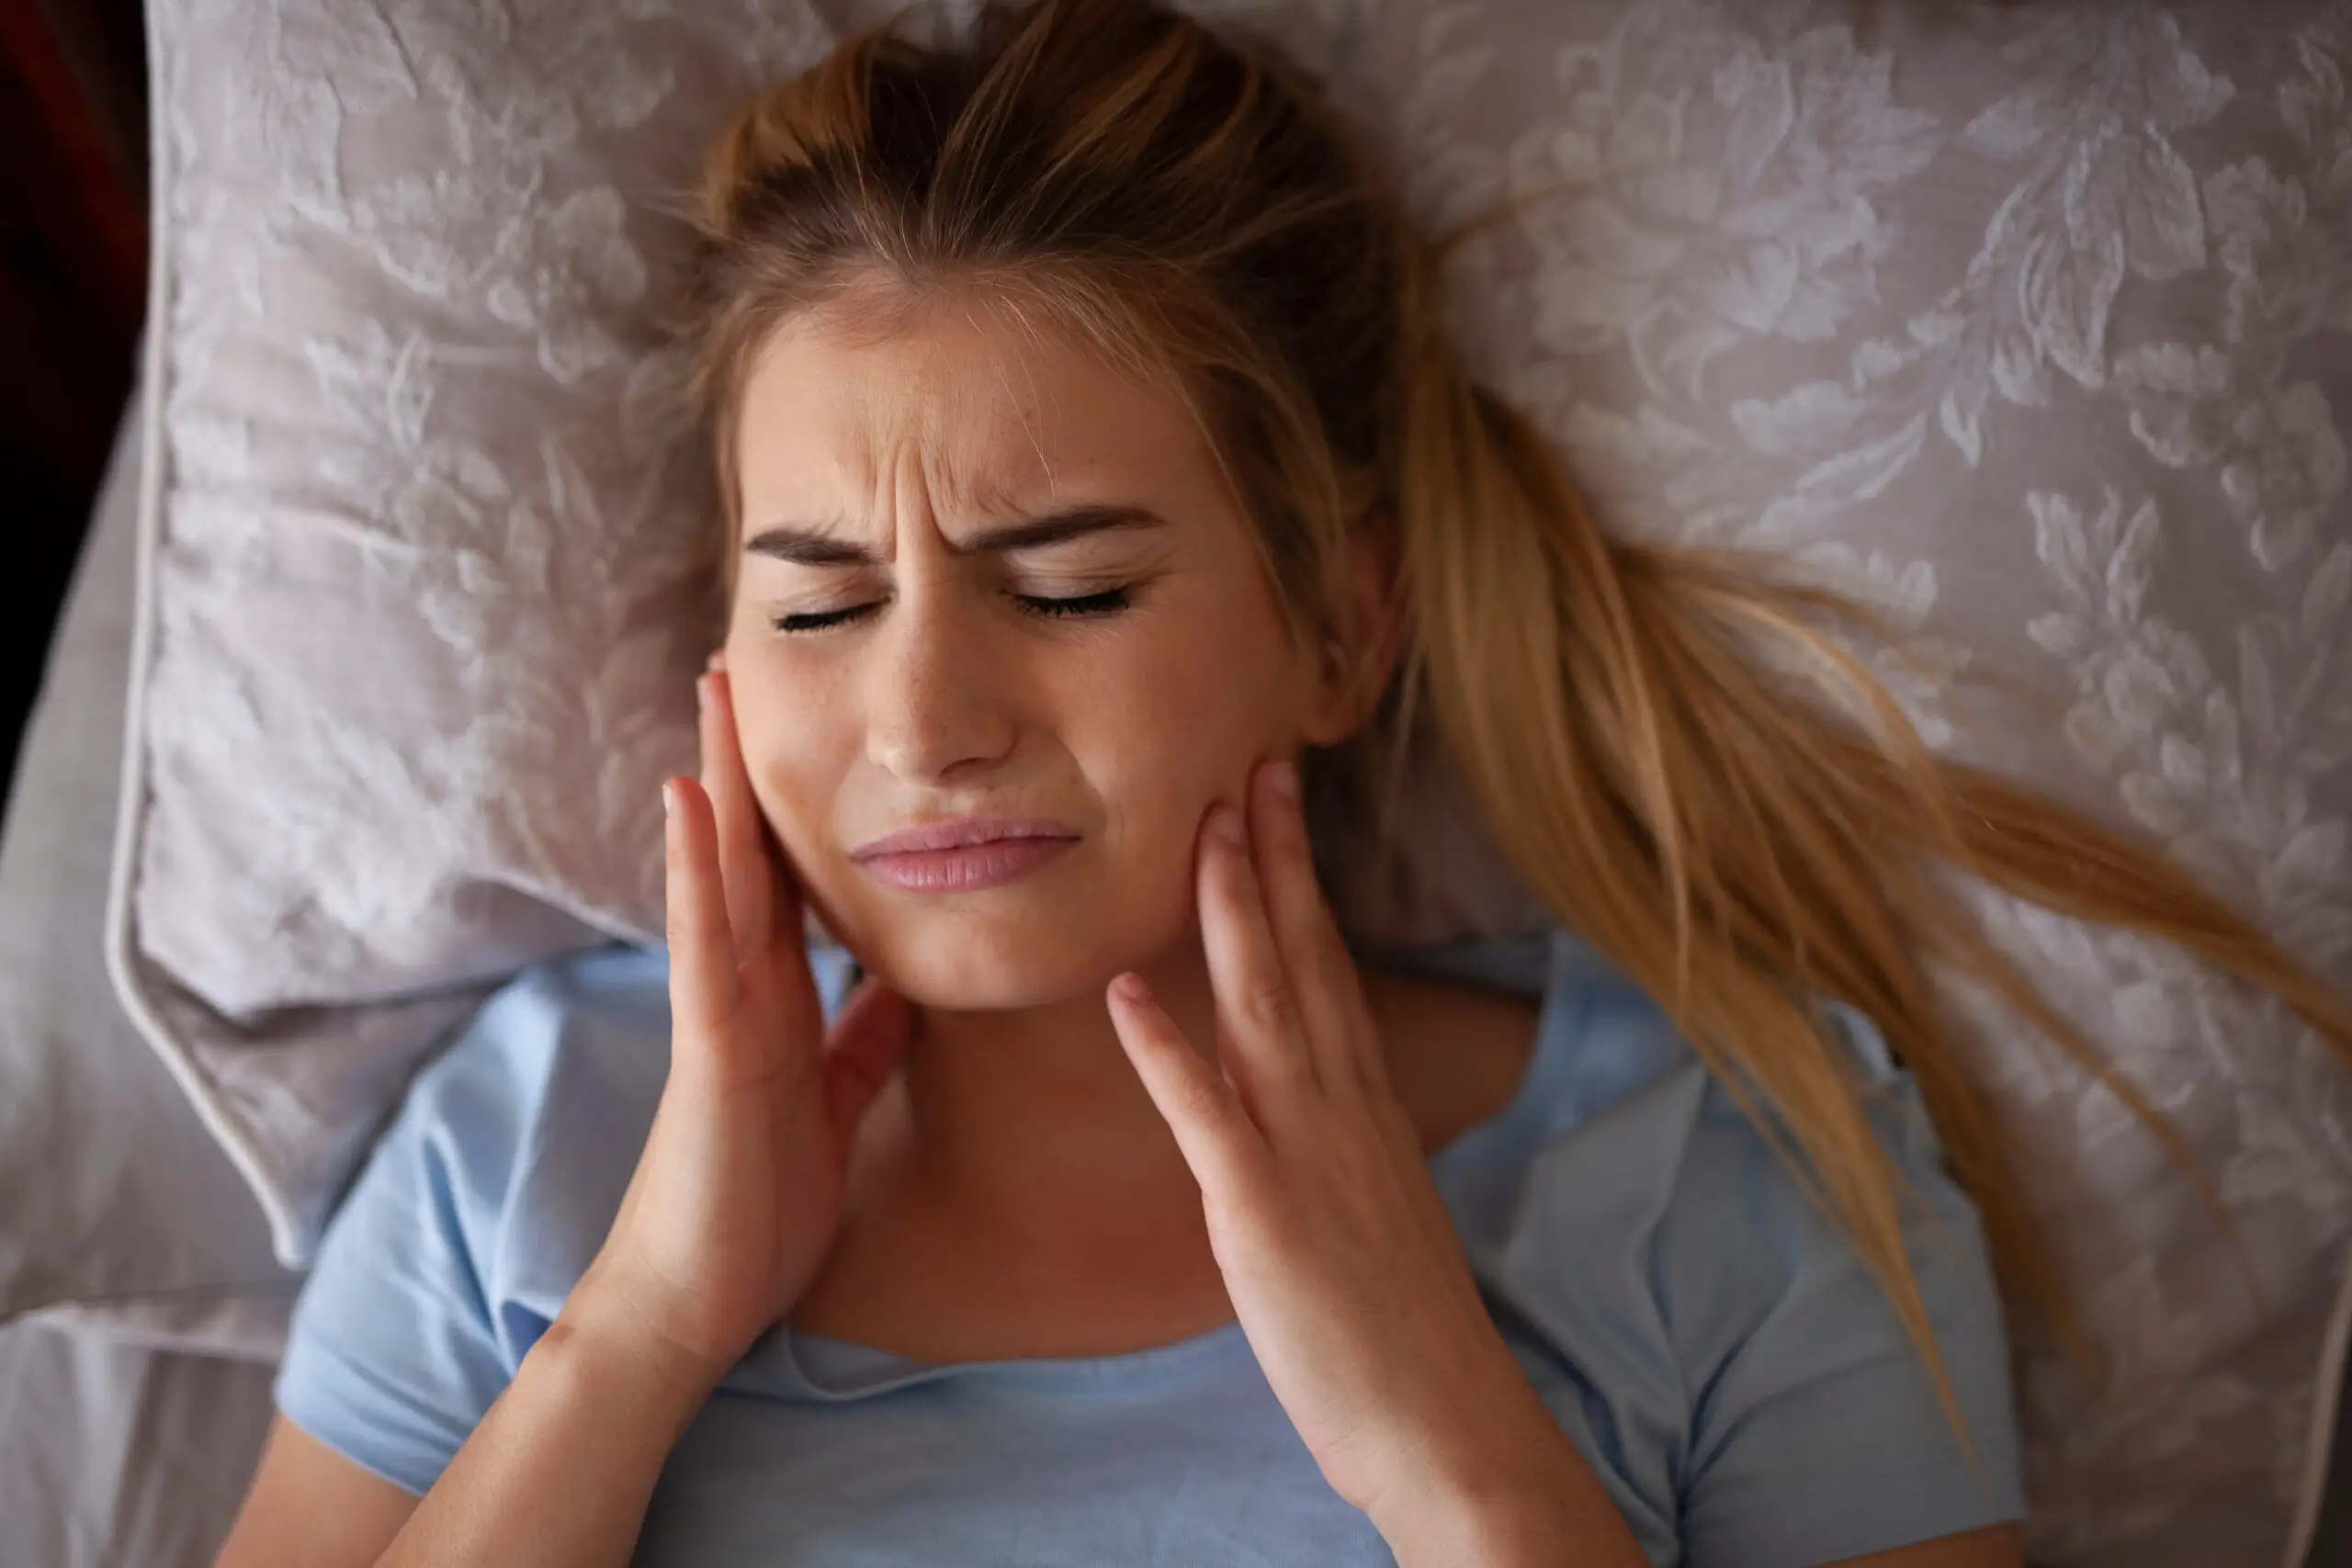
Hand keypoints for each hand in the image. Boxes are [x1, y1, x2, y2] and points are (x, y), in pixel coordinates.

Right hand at [576, 652, 911, 1389]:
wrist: (700, 1297)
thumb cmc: (760, 1206)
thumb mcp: (835, 1105)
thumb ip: (862, 1042)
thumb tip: (904, 987)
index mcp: (778, 1001)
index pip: (788, 881)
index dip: (797, 805)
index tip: (809, 725)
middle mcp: (742, 988)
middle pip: (749, 854)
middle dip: (749, 762)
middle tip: (745, 664)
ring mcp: (718, 1008)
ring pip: (719, 874)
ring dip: (718, 780)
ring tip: (716, 690)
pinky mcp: (708, 1044)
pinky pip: (705, 941)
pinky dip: (698, 868)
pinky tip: (693, 799)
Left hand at [1102, 755, 1565, 1526]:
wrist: (1447, 1425)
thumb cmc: (1406, 1334)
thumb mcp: (1376, 1210)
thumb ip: (1340, 1145)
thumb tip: (1313, 1109)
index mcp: (1364, 1106)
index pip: (1330, 966)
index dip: (1300, 879)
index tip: (1279, 802)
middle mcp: (1340, 1109)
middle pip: (1302, 958)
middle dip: (1272, 858)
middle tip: (1249, 763)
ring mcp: (1304, 1154)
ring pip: (1263, 1006)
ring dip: (1229, 914)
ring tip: (1199, 829)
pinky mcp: (1260, 1213)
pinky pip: (1206, 1116)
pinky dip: (1164, 1050)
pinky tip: (1123, 993)